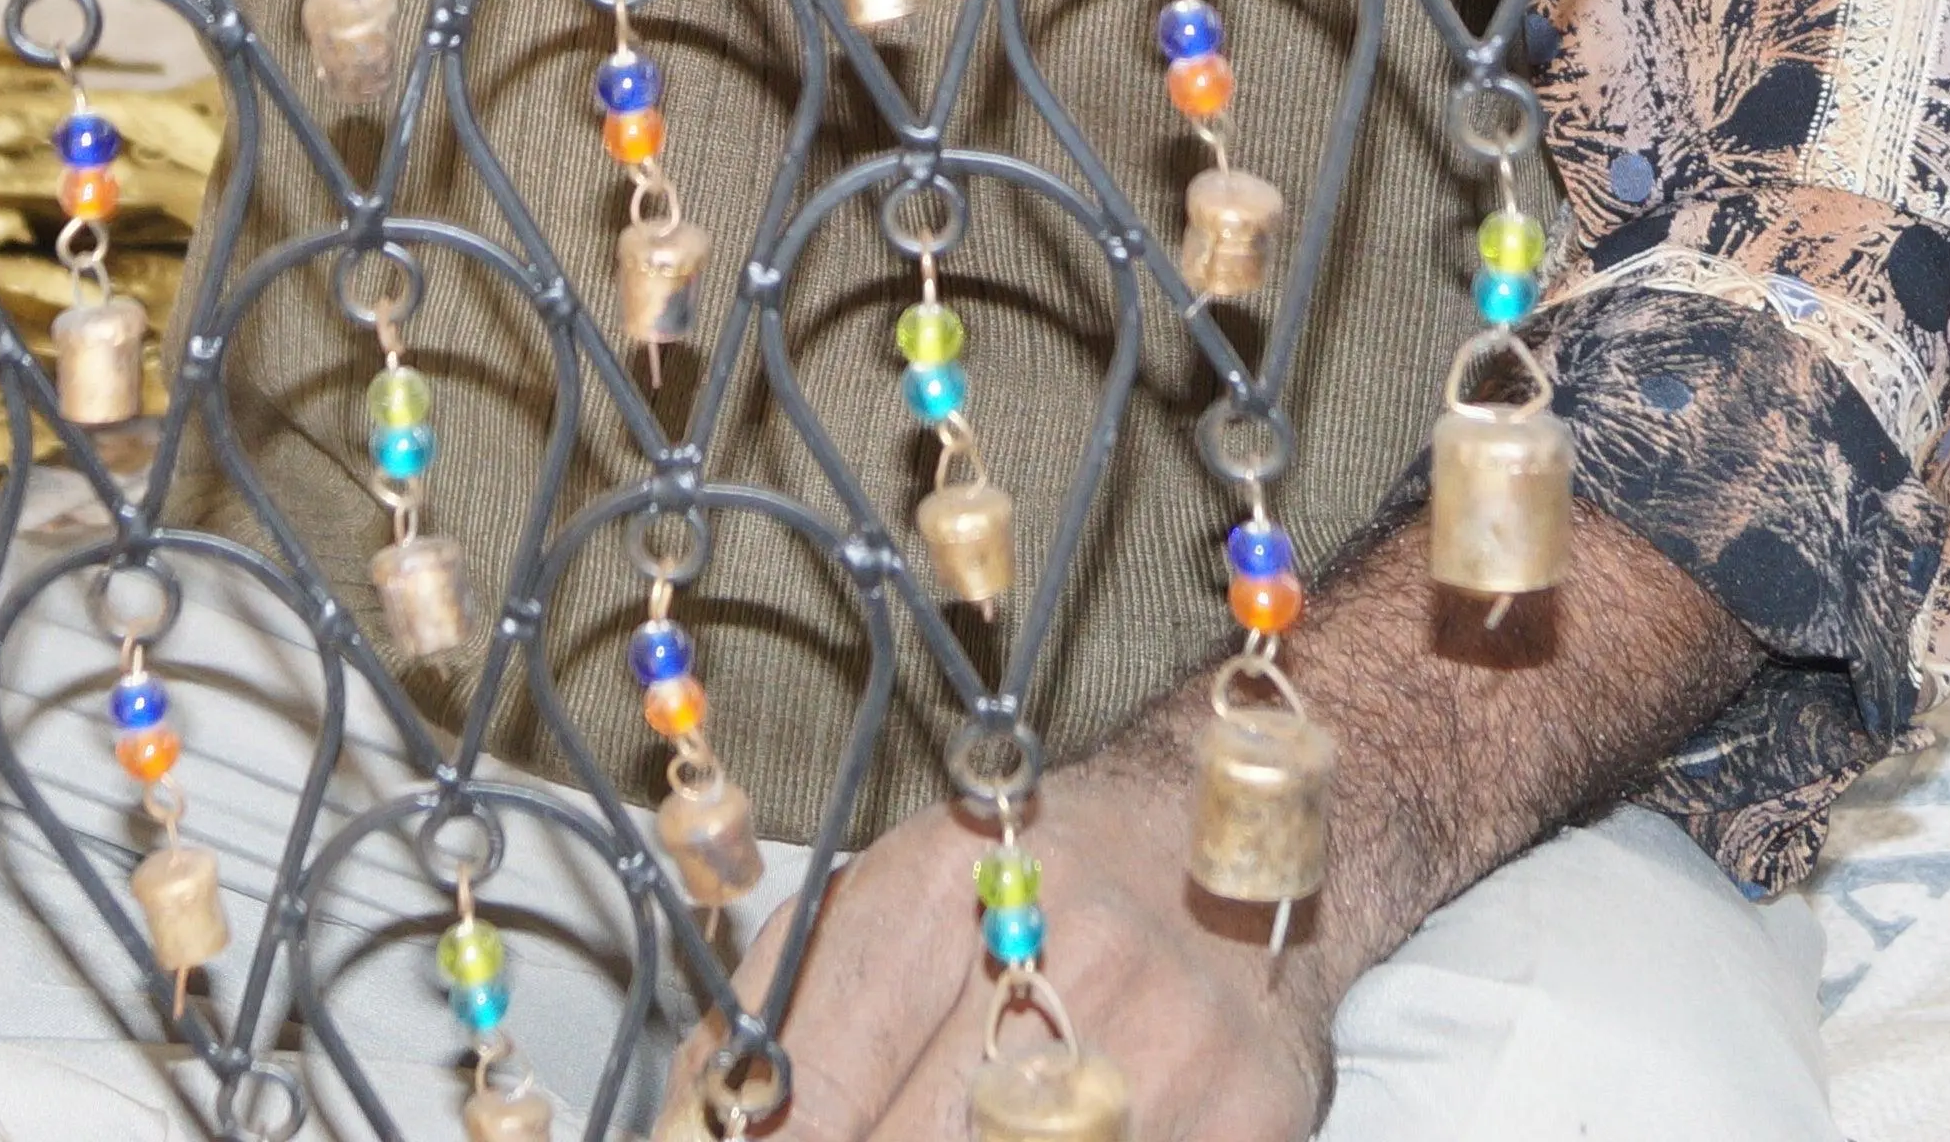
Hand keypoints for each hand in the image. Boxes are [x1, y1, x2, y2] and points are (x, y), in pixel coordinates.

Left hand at [759, 767, 1333, 1141]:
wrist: (1219, 837)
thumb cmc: (1017, 883)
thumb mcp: (876, 904)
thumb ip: (769, 1021)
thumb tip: (694, 1125)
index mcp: (941, 883)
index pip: (816, 1089)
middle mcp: (1064, 949)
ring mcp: (1170, 1040)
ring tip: (950, 1139)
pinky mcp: (1255, 1111)